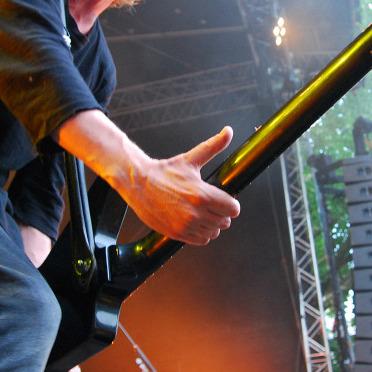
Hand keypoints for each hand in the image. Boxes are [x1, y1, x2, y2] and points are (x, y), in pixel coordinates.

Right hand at [54, 111, 240, 245]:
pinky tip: (196, 222)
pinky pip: (201, 240)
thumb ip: (213, 146)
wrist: (138, 184)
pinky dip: (202, 234)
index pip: (233, 209)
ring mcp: (186, 226)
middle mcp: (196, 213)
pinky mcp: (177, 234)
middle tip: (213, 205)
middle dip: (222, 213)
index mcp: (203, 195)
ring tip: (204, 213)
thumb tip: (228, 131)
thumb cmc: (165, 171)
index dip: (231, 204)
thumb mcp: (191, 158)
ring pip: (214, 232)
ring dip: (212, 224)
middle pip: (225, 221)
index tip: (225, 200)